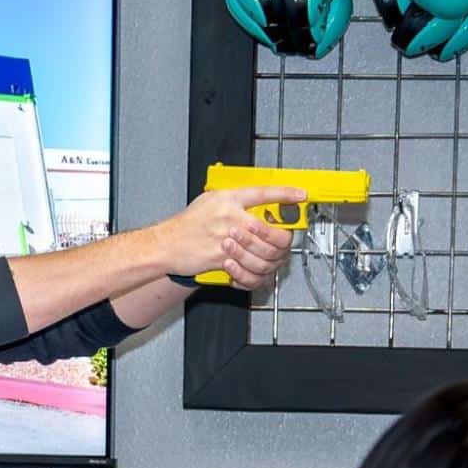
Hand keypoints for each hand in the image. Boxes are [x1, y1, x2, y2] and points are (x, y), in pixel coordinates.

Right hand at [155, 186, 301, 289]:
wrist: (167, 244)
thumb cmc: (187, 224)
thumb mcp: (210, 200)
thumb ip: (235, 201)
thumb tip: (259, 204)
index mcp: (228, 199)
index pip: (263, 193)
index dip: (285, 193)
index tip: (300, 195)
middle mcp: (230, 218)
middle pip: (271, 231)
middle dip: (283, 239)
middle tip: (284, 239)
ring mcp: (227, 240)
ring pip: (264, 255)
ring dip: (268, 259)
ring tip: (265, 256)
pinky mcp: (222, 260)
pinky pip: (248, 271)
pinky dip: (252, 274)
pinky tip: (251, 269)